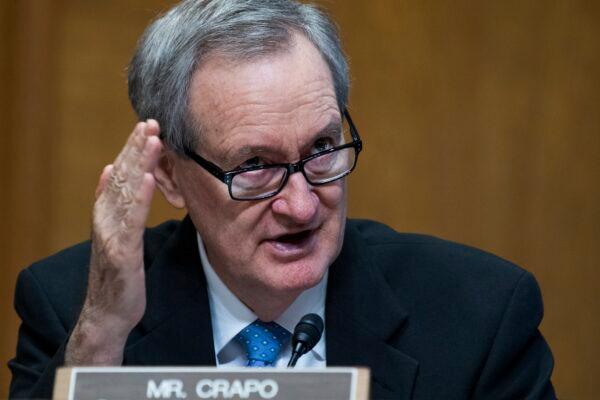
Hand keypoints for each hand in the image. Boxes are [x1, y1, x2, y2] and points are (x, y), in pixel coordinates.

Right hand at [66, 120, 161, 364]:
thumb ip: (113, 201)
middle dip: (137, 148)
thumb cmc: (117, 273)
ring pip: (126, 192)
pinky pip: (133, 220)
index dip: (133, 149)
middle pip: (123, 177)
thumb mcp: (116, 233)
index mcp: (107, 212)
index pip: (122, 174)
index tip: (147, 126)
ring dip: (140, 164)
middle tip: (151, 122)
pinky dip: (140, 197)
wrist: (108, 312)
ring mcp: (112, 234)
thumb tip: (110, 169)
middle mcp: (106, 218)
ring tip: (152, 140)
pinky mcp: (122, 252)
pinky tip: (149, 178)